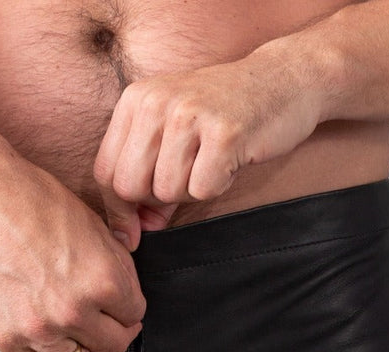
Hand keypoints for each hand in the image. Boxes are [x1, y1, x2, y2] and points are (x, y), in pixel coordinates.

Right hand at [0, 154, 145, 351]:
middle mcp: (74, 311)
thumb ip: (116, 265)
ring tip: (76, 341)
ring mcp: (39, 330)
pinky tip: (47, 343)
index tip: (116, 304)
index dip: (127, 308)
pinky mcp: (7, 339)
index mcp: (103, 280)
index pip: (134, 315)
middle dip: (111, 333)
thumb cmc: (31, 201)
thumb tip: (129, 295)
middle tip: (100, 322)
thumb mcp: (91, 224)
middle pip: (113, 347)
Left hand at [94, 45, 324, 249]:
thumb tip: (128, 236)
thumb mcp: (174, 139)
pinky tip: (231, 160)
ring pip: (167, 192)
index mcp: (135, 100)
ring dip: (192, 191)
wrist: (283, 79)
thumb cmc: (223, 116)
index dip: (120, 209)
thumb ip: (147, 183)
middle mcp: (155, 102)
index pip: (105, 173)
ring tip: (212, 162)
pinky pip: (203, 190)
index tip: (137, 226)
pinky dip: (219, 186)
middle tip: (186, 180)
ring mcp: (189, 115)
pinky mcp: (224, 132)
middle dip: (155, 201)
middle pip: (130, 187)